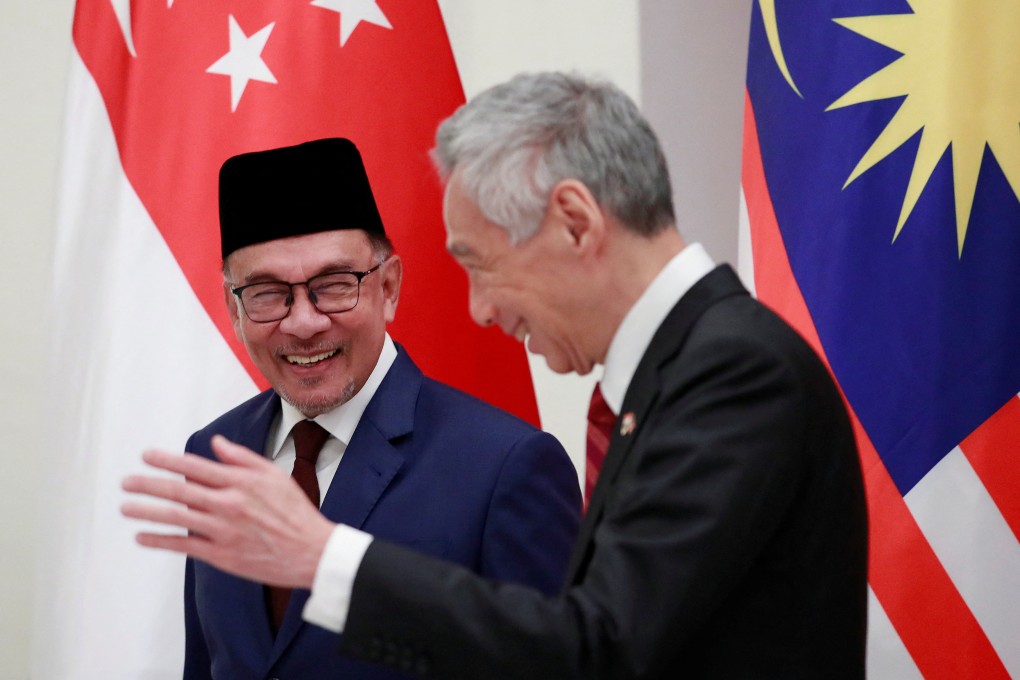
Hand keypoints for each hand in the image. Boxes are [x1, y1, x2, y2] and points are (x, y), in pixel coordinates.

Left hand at [121, 435, 334, 587]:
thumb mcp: (274, 475)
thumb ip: (242, 458)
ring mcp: (223, 530)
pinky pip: (184, 545)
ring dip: (147, 511)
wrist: (310, 550)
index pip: (195, 466)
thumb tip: (216, 444)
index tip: (147, 455)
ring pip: (177, 517)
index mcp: (241, 482)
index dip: (167, 460)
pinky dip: (160, 540)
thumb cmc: (295, 511)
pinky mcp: (222, 554)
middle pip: (179, 490)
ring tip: (126, 507)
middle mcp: (229, 504)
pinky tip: (143, 536)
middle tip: (127, 481)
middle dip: (148, 484)